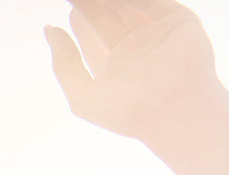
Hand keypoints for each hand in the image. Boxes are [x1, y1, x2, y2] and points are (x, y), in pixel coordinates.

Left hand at [45, 0, 222, 140]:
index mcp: (115, 71)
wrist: (173, 109)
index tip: (70, 7)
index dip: (79, 21)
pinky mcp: (180, 21)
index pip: (91, 39)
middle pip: (107, 18)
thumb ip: (63, 63)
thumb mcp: (81, 94)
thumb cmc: (127, 110)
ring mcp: (158, 36)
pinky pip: (153, 1)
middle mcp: (136, 52)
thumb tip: (49, 29)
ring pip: (129, 5)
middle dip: (91, 5)